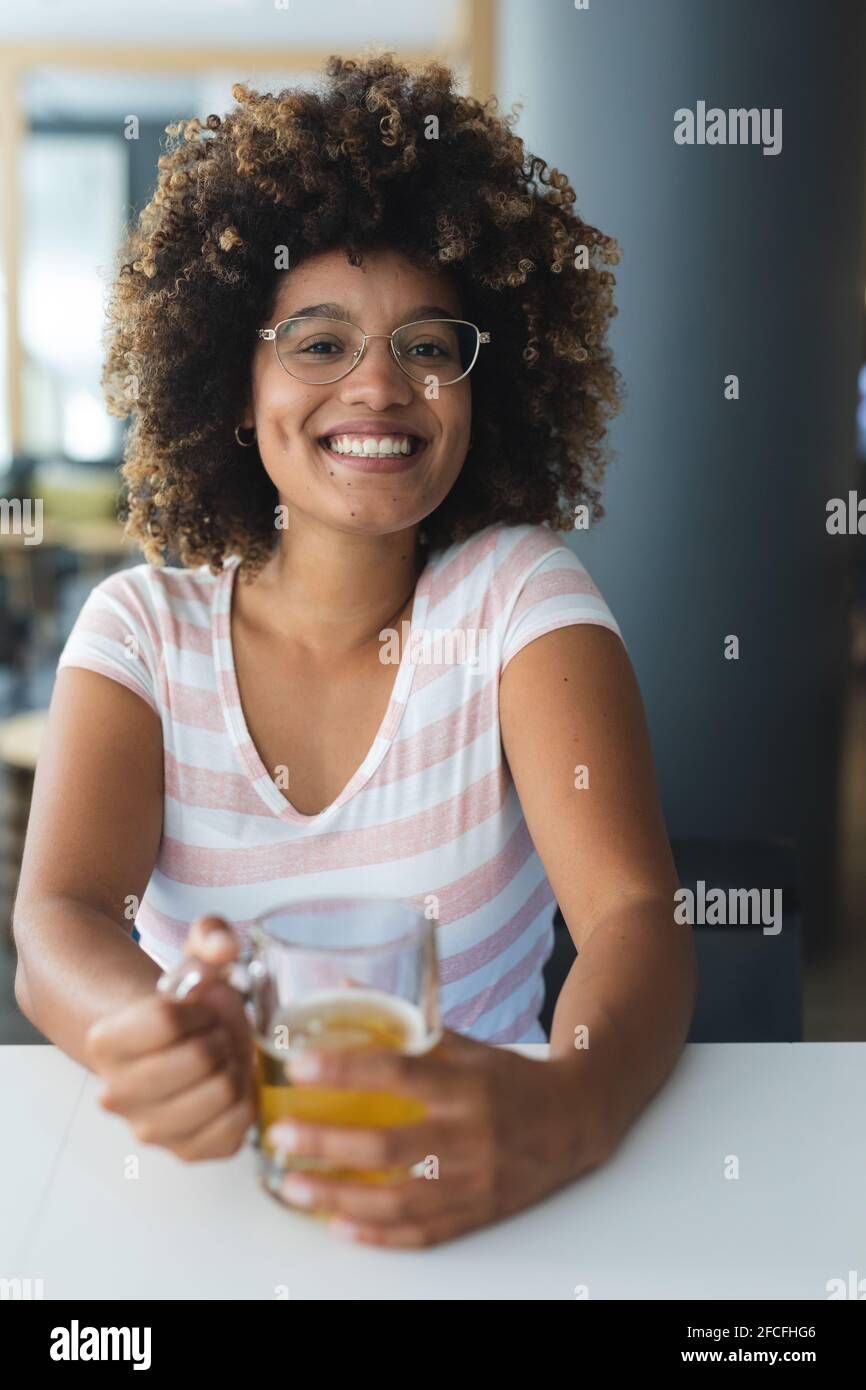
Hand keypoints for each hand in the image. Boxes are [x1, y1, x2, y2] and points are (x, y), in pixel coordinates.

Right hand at [84, 916, 255, 1160]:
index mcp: (105, 1041)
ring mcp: (147, 1128)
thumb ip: (211, 935)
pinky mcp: (183, 1152)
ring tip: (223, 1058)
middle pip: (200, 1057)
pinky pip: (234, 1130)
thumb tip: (224, 948)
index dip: (199, 1006)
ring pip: (222, 1092)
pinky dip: (245, 1101)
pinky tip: (231, 1084)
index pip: (167, 1018)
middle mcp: (116, 1092)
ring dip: (235, 1067)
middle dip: (221, 1036)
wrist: (167, 1051)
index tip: (198, 1008)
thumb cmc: (182, 1007)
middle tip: (216, 1033)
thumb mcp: (192, 958)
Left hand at [266, 1028, 610, 1247]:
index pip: (399, 1072)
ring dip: (340, 1197)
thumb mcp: (467, 1044)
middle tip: (280, 1138)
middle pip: (389, 1144)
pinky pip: (423, 1231)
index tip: (298, 1065)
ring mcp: (475, 1180)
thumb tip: (347, 985)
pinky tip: (340, 1224)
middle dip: (328, 1143)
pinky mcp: (478, 1212)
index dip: (346, 1069)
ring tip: (293, 1187)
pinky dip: (378, 1233)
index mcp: (467, 1083)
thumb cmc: (511, 1078)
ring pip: (399, 1198)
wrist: (577, 1121)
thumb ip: (410, 1024)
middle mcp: (471, 1133)